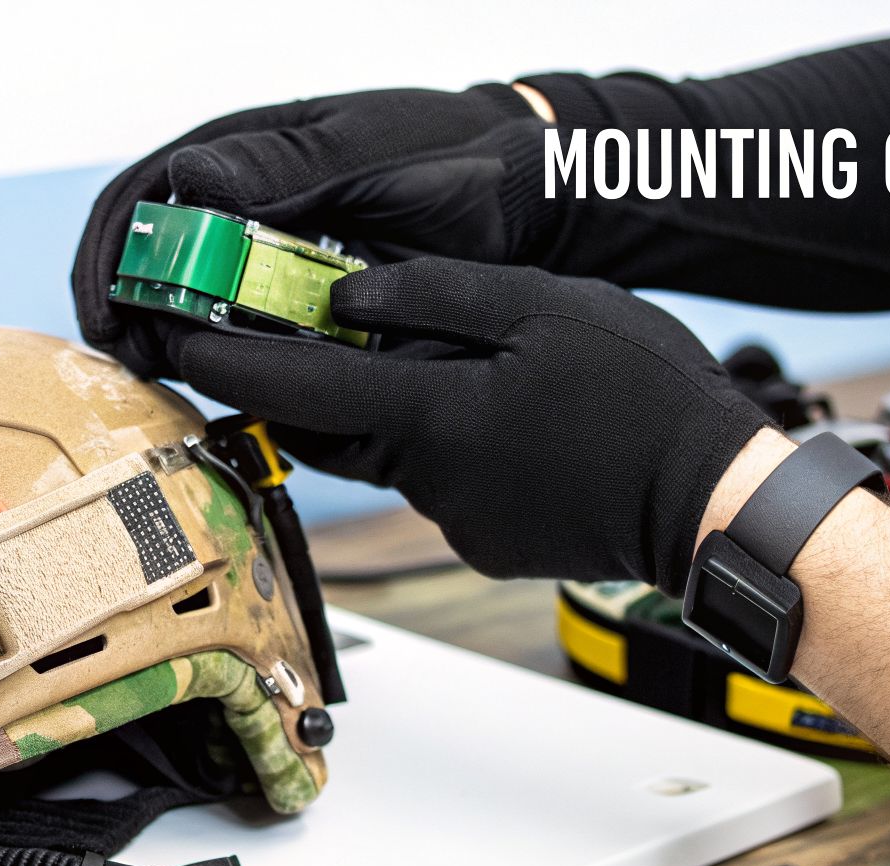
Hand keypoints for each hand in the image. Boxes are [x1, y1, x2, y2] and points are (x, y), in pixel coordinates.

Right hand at [72, 84, 544, 378]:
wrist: (522, 203)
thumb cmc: (449, 154)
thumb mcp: (366, 154)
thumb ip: (283, 168)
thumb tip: (188, 178)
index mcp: (245, 156)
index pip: (144, 195)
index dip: (114, 252)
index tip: (109, 307)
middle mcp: (244, 211)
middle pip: (151, 260)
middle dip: (128, 310)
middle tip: (130, 358)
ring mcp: (272, 265)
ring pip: (192, 309)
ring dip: (169, 345)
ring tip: (166, 378)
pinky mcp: (305, 317)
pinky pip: (249, 347)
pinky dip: (228, 370)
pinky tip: (222, 392)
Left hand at [177, 258, 771, 588]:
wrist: (711, 501)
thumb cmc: (642, 399)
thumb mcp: (542, 309)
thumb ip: (434, 299)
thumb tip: (346, 297)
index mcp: (432, 417)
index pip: (296, 390)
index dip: (228, 363)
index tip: (178, 339)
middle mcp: (427, 482)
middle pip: (333, 427)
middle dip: (312, 380)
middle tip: (306, 328)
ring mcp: (455, 523)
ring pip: (393, 453)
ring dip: (398, 409)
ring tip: (471, 368)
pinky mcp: (482, 545)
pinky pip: (440, 485)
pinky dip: (450, 448)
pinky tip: (514, 424)